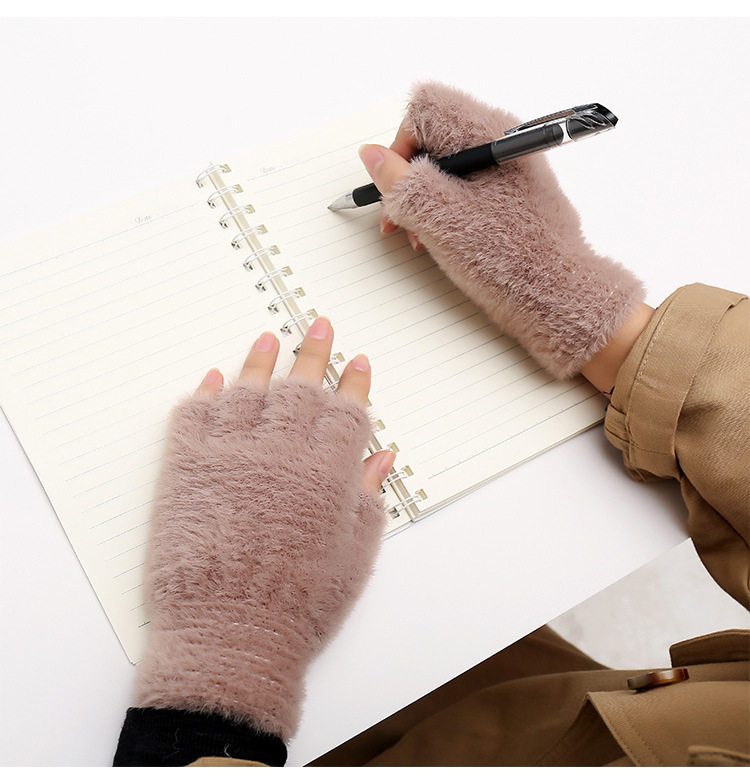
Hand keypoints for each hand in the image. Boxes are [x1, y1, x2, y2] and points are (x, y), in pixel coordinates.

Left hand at [133, 317, 392, 740]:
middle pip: (301, 388)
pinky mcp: (189, 468)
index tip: (358, 361)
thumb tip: (382, 457)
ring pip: (249, 390)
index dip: (355, 383)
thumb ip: (367, 497)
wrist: (230, 634)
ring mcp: (232, 455)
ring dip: (261, 362)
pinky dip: (206, 393)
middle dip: (314, 353)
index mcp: (327, 473)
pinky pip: (195, 416)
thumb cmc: (301, 604)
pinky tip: (216, 377)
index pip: (346, 410)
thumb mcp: (353, 555)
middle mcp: (282, 453)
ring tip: (268, 339)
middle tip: (318, 326)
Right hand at [357, 82, 646, 382]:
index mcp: (488, 133)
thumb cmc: (507, 259)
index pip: (425, 110)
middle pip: (434, 139)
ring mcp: (509, 169)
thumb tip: (371, 155)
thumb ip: (399, 182)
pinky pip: (466, 190)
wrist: (558, 298)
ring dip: (423, 201)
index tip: (394, 188)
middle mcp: (501, 141)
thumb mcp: (438, 218)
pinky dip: (445, 211)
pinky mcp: (512, 195)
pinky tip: (442, 240)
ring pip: (447, 168)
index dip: (399, 147)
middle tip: (399, 219)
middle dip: (408, 179)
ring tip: (420, 238)